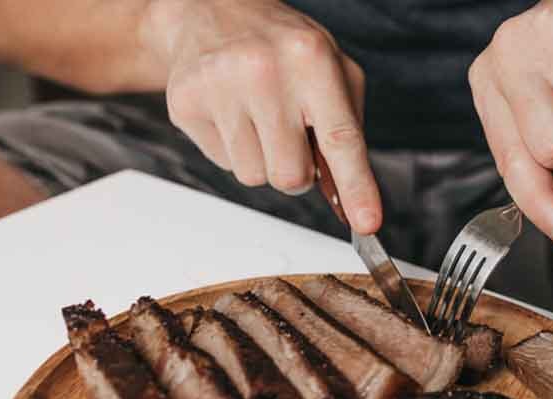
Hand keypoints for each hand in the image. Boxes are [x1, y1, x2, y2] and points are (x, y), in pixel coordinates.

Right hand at [141, 0, 381, 232]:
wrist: (211, 10)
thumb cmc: (281, 47)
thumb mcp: (332, 70)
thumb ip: (347, 131)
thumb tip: (350, 200)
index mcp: (311, 58)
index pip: (340, 138)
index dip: (356, 186)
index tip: (367, 223)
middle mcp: (264, 71)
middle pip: (290, 175)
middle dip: (296, 169)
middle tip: (289, 133)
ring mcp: (219, 86)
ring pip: (254, 177)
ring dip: (263, 159)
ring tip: (258, 115)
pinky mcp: (185, 103)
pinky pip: (224, 164)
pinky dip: (235, 149)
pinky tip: (232, 112)